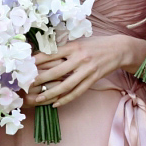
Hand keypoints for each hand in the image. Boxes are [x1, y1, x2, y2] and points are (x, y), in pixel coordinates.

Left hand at [26, 34, 143, 107]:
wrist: (118, 49)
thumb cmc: (96, 44)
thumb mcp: (80, 42)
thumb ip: (65, 48)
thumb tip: (45, 55)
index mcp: (74, 46)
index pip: (52, 54)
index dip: (38, 60)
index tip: (27, 66)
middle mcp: (80, 58)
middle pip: (57, 71)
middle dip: (41, 79)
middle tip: (27, 85)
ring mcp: (87, 70)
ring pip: (66, 85)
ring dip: (51, 93)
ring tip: (39, 98)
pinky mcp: (94, 78)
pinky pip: (78, 91)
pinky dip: (66, 98)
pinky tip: (56, 103)